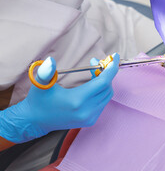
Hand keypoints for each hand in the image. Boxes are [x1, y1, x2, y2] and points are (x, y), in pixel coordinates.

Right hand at [0, 53, 118, 142]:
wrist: (35, 121)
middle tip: (95, 62)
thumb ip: (46, 72)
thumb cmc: (38, 100)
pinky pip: (103, 102)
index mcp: (77, 101)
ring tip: (93, 72)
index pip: (103, 82)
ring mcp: (90, 118)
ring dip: (104, 81)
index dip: (111, 68)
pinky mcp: (90, 121)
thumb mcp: (40, 84)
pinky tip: (92, 84)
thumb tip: (50, 60)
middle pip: (107, 87)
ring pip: (107, 95)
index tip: (115, 56)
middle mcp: (87, 111)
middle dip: (105, 72)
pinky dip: (102, 91)